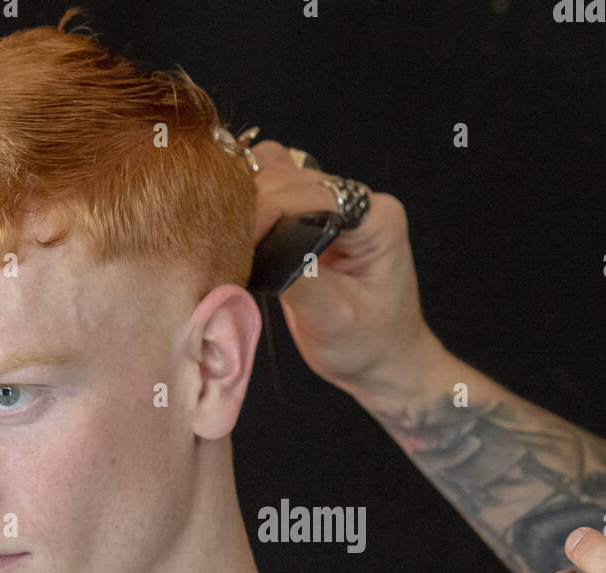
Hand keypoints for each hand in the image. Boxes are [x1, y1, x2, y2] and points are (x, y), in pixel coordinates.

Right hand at [250, 139, 440, 402]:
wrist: (381, 363)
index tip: (241, 235)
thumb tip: (256, 242)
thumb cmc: (367, 345)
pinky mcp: (310, 220)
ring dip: (246, 202)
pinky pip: (271, 196)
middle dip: (254, 203)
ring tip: (227, 240)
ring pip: (275, 178)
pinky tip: (234, 236)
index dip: (272, 206)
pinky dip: (248, 209)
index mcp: (376, 217)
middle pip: (290, 176)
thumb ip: (297, 274)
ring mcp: (331, 208)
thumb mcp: (333, 318)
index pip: (314, 191)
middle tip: (224, 242)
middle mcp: (356, 202)